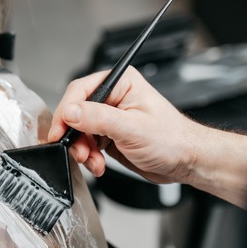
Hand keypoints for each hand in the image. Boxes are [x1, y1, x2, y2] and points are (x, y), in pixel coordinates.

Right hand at [48, 66, 200, 183]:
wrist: (187, 162)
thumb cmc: (173, 140)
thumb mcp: (133, 129)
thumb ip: (98, 118)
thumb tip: (70, 112)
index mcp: (121, 83)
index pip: (80, 91)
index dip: (66, 111)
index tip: (59, 131)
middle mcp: (113, 97)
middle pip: (76, 112)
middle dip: (75, 136)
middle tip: (79, 151)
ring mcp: (109, 117)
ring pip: (78, 131)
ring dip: (82, 149)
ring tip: (94, 161)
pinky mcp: (108, 135)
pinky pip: (86, 143)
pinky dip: (89, 156)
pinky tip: (99, 164)